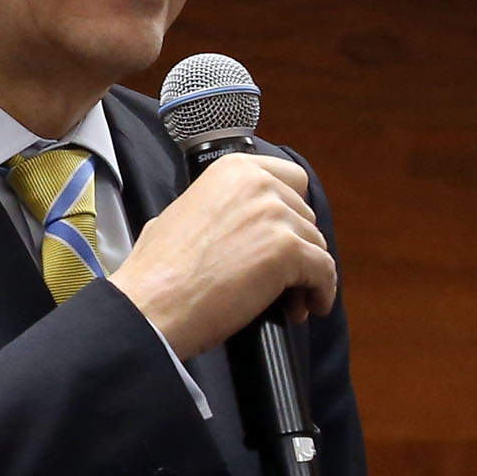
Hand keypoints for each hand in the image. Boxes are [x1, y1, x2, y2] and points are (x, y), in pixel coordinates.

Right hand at [112, 153, 336, 360]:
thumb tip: (233, 223)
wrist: (152, 304)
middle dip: (297, 246)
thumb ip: (218, 206)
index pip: (291, 180)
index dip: (290, 212)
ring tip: (288, 301)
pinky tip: (308, 306)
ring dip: (306, 274)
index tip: (283, 236)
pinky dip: (321, 291)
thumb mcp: (181, 212)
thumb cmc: (158, 270)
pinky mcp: (287, 250)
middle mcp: (258, 183)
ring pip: (317, 245)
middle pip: (305, 215)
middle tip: (281, 277)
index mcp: (232, 169)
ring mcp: (274, 215)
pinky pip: (324, 271)